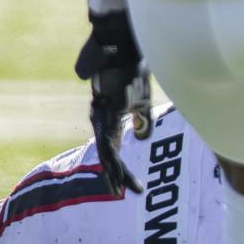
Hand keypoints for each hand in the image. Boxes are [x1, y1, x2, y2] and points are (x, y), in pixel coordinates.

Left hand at [75, 11, 151, 193]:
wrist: (122, 50)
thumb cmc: (133, 71)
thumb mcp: (142, 101)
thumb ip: (142, 119)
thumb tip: (142, 138)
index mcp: (112, 119)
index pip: (115, 149)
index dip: (122, 168)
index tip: (133, 184)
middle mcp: (103, 120)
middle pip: (108, 156)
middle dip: (118, 177)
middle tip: (128, 193)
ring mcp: (101, 117)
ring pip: (105, 153)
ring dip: (114, 173)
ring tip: (118, 190)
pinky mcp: (105, 113)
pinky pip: (106, 142)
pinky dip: (112, 159)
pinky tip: (115, 170)